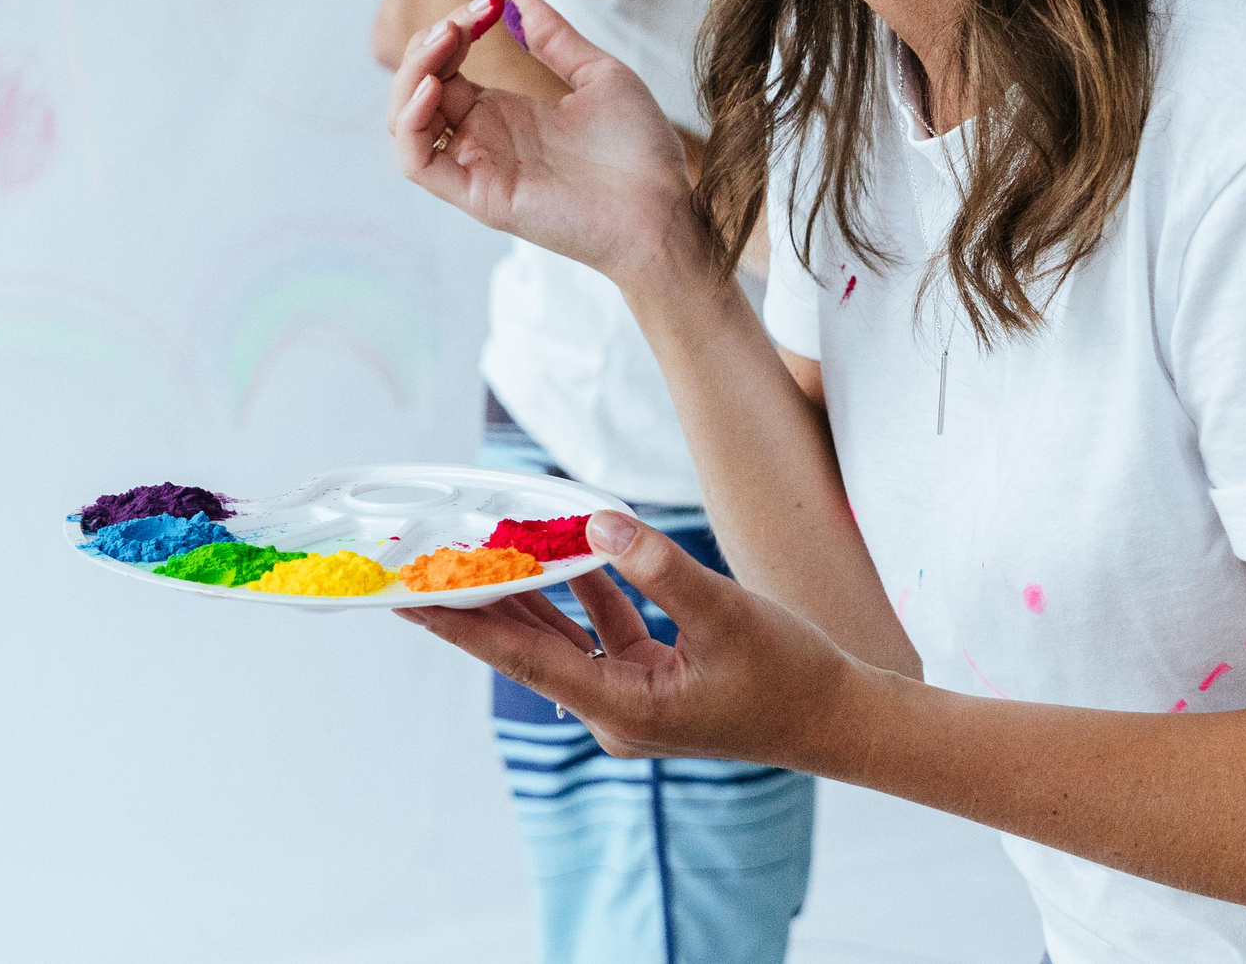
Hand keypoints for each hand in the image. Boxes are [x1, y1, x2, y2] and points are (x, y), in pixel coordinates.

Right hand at [387, 0, 701, 284]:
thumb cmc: (639, 152)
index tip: (491, 0)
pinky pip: (418, 164)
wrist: (662, 207)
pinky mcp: (479, 196)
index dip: (454, 26)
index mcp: (503, 112)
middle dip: (428, 43)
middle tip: (461, 19)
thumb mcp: (601, 76)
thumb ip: (555, 40)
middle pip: (418, 87)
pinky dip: (411, 123)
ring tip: (444, 40)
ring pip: (406, 122)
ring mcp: (477, 167)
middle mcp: (482, 138)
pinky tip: (436, 87)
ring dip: (411, 74)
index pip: (447, 64)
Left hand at [397, 511, 861, 769]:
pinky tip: (563, 547)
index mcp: (621, 707)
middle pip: (529, 645)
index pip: (522, 656)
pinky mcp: (650, 680)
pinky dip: (581, 590)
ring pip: (560, 634)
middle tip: (419, 565)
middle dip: (476, 602)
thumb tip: (596, 524)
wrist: (839, 720)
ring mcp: (629, 697)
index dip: (460, 623)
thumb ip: (658, 567)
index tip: (406, 599)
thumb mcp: (725, 615)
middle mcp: (612, 709)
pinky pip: (600, 629)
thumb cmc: (790, 676)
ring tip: (472, 549)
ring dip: (524, 591)